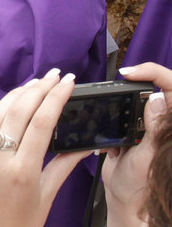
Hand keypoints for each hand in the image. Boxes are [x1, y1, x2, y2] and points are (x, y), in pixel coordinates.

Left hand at [0, 69, 88, 226]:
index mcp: (23, 171)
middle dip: (38, 88)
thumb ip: (64, 166)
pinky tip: (9, 103)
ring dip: (16, 94)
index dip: (55, 97)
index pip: (41, 122)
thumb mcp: (46, 197)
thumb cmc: (20, 225)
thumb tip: (86, 145)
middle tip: (54, 75)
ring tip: (35, 84)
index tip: (67, 81)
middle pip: (19, 111)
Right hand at [102, 62, 171, 226]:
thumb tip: (157, 98)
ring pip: (135, 96)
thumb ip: (154, 129)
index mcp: (167, 127)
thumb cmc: (140, 184)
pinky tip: (107, 116)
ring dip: (122, 95)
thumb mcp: (147, 156)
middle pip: (154, 86)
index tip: (130, 74)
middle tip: (122, 76)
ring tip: (113, 97)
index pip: (170, 88)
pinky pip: (120, 109)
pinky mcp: (128, 128)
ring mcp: (144, 124)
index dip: (153, 74)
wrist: (122, 199)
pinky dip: (111, 109)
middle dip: (139, 78)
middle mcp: (158, 122)